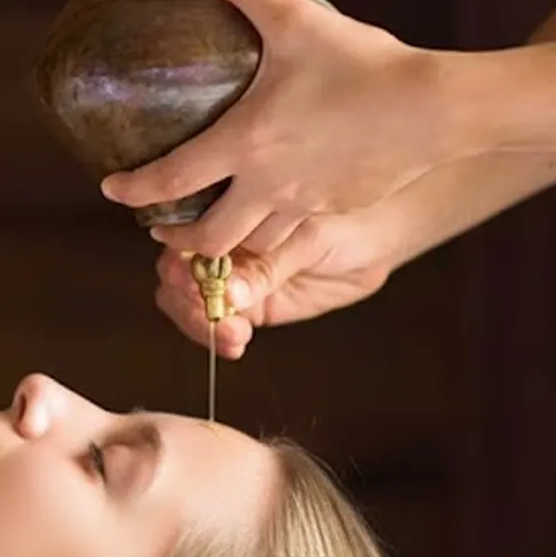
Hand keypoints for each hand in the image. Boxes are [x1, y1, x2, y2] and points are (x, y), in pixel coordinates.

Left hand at [104, 0, 470, 257]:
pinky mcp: (336, 208)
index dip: (133, 190)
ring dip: (229, 243)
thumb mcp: (297, 20)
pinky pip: (295, 232)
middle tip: (164, 230)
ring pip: (254, 245)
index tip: (112, 190)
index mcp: (244, 143)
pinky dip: (273, 231)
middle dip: (179, 242)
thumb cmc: (361, 64)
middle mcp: (267, 185)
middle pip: (208, 240)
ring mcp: (304, 203)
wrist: (434, 107)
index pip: (170, 180)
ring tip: (218, 225)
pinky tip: (273, 208)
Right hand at [154, 210, 396, 358]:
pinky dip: (219, 338)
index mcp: (226, 212)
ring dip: (202, 324)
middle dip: (186, 300)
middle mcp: (220, 243)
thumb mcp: (310, 239)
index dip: (180, 264)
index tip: (192, 283)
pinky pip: (218, 325)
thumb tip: (229, 293)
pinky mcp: (249, 306)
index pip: (181, 239)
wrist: (381, 238)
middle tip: (214, 315)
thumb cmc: (349, 218)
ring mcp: (232, 276)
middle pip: (174, 275)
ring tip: (233, 334)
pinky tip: (235, 344)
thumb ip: (269, 266)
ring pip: (188, 304)